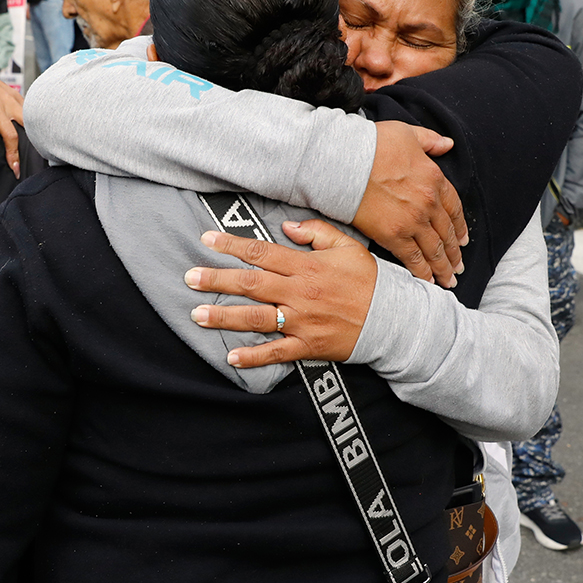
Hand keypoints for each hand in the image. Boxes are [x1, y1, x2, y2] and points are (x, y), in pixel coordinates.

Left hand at [185, 220, 376, 365]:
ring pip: (257, 318)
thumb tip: (286, 226)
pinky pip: (277, 352)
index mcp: (307, 266)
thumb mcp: (347, 246)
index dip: (231, 245)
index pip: (261, 253)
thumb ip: (316, 233)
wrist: (393, 318)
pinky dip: (253, 356)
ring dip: (225, 317)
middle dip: (217, 281)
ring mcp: (302, 321)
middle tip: (189, 278)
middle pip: (251, 285)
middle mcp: (300, 292)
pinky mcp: (308, 345)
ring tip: (198, 315)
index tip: (206, 240)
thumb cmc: (368, 280)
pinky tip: (231, 356)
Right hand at [352, 121, 465, 288]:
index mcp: (435, 180)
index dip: (460, 227)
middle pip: (446, 234)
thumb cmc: (372, 144)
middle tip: (458, 268)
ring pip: (434, 250)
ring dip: (443, 267)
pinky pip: (413, 258)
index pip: (455, 209)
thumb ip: (430, 140)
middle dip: (454, 253)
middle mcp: (429, 204)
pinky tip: (427, 281)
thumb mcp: (408, 133)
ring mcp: (412, 222)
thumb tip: (447, 143)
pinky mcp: (393, 235)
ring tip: (448, 280)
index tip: (462, 240)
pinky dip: (422, 272)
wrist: (346, 161)